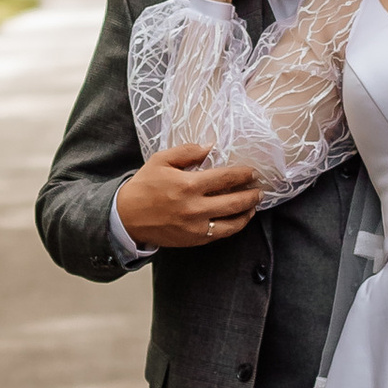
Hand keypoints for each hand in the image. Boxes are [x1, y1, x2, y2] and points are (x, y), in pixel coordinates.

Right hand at [116, 141, 262, 251]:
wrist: (127, 217)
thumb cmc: (144, 186)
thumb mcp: (161, 160)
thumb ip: (187, 152)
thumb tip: (211, 147)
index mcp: (187, 185)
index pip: (225, 178)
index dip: (243, 174)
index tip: (252, 171)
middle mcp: (194, 208)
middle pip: (234, 201)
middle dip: (251, 194)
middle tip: (260, 188)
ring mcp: (195, 227)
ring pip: (232, 222)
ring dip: (247, 212)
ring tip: (255, 204)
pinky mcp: (193, 240)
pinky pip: (221, 234)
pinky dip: (234, 226)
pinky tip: (239, 219)